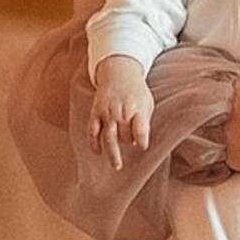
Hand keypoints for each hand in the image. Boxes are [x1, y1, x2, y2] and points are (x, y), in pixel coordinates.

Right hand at [90, 57, 153, 171]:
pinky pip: (92, 131)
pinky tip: (97, 152)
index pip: (140, 130)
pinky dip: (94, 143)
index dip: (142, 141)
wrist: (118, 72)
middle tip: (130, 141)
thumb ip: (144, 123)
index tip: (142, 146)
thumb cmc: (137, 92)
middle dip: (128, 141)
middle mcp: (121, 112)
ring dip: (112, 154)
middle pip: (124, 136)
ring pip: (108, 138)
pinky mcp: (96, 113)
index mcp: (137, 109)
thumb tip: (138, 144)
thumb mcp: (147, 103)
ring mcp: (107, 113)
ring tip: (117, 166)